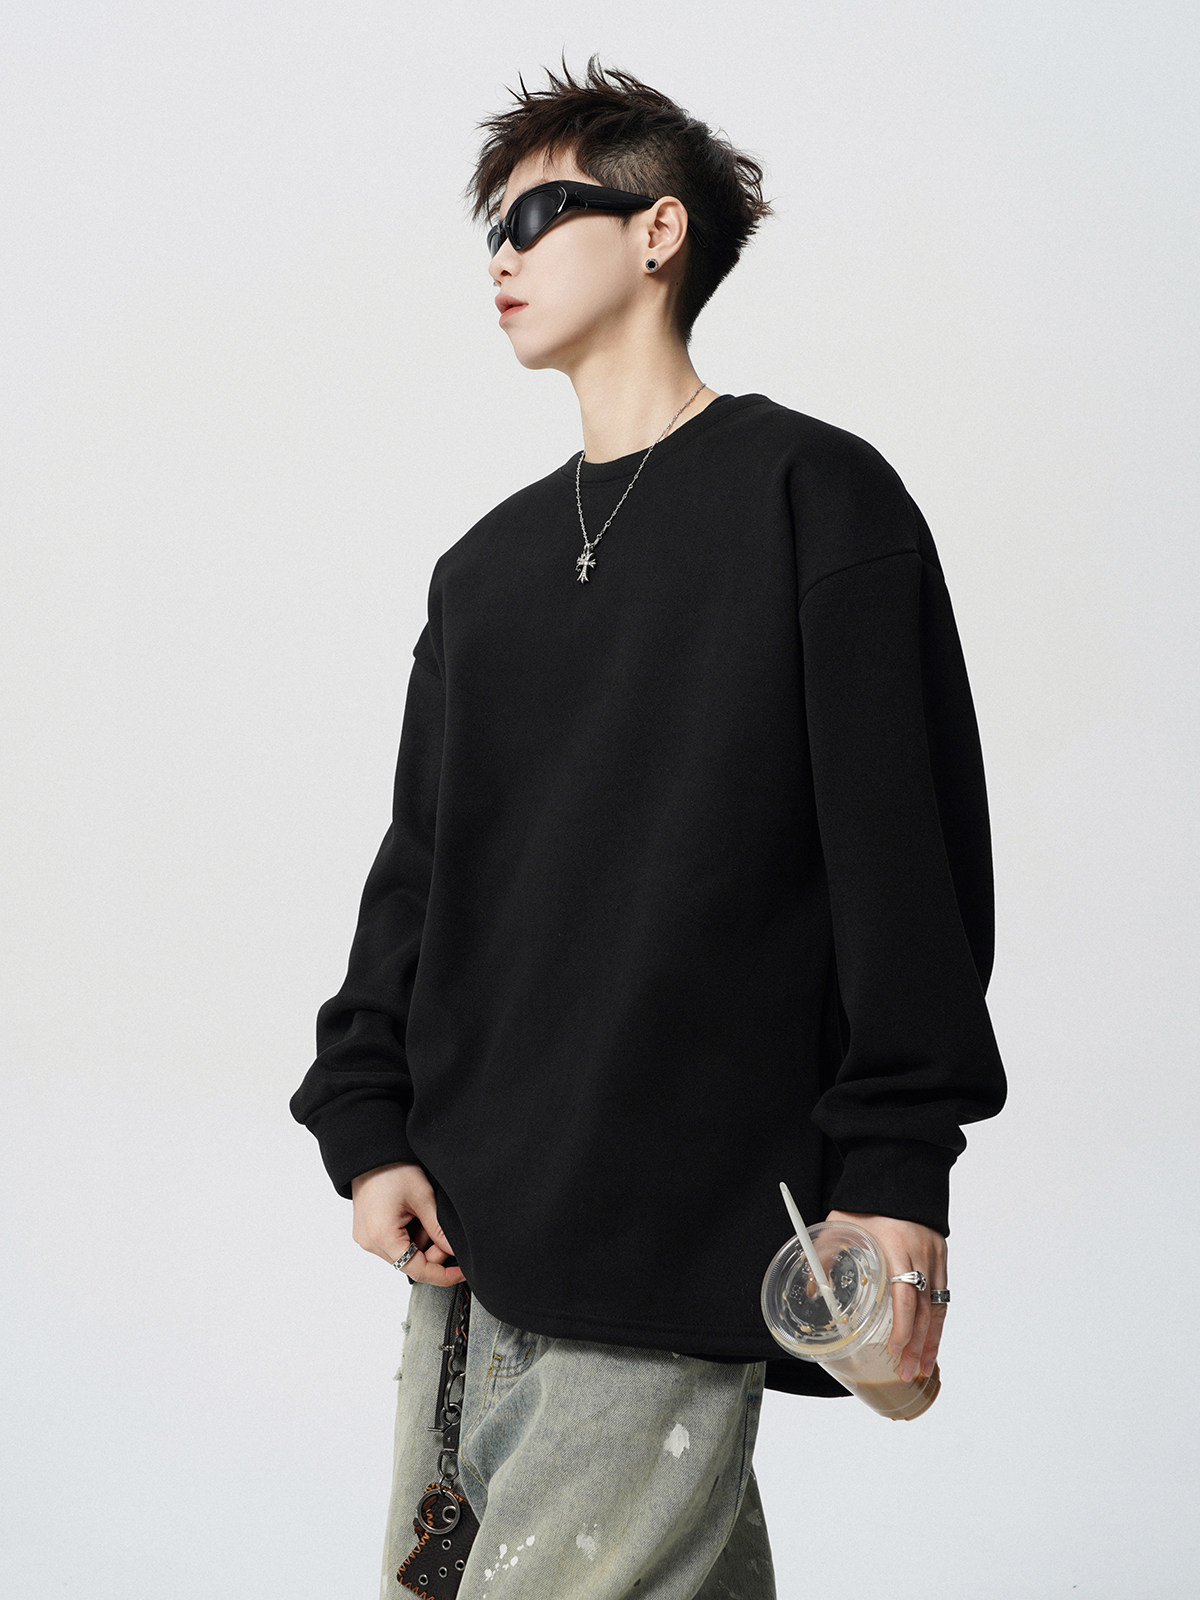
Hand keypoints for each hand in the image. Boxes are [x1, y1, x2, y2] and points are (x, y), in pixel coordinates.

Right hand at [350, 1161, 466, 1286]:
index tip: (461, 1271)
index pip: (417, 1270)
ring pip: (404, 1253)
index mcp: (382, 1236)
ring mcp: (366, 1238)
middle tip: (441, 1226)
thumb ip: (439, 1230)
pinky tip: (411, 1214)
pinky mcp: (366, 1232)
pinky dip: (408, 1234)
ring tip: (421, 1211)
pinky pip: (393, 1243)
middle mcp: (370, 1243)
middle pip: (410, 1262)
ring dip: (420, 1240)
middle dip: (432, 1249)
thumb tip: (455, 1252)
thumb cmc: (394, 1169)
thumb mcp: (423, 1198)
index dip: (443, 1274)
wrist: (371, 1153)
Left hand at [824, 1209, 946, 1381]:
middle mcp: (920, 1254)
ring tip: (922, 1368)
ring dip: (931, 1340)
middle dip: (917, 1345)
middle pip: (924, 1309)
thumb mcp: (839, 1225)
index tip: (897, 1348)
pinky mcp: (942, 1257)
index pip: (905, 1295)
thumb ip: (825, 1256)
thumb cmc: (865, 1203)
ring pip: (938, 1307)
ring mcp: (934, 1256)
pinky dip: (937, 1323)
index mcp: (895, 1247)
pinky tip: (931, 1341)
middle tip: (906, 1371)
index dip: (903, 1326)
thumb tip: (811, 1291)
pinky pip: (942, 1297)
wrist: (896, 1173)